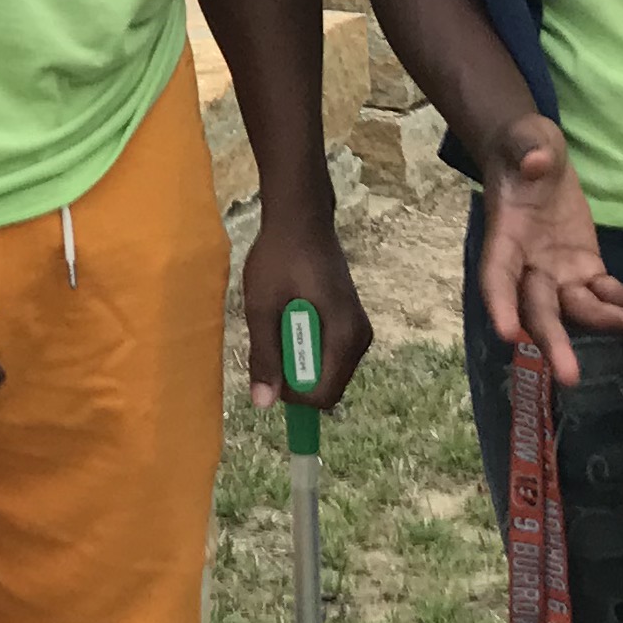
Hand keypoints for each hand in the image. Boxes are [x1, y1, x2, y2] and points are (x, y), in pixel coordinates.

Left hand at [242, 202, 371, 408]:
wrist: (302, 218)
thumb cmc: (279, 257)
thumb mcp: (262, 306)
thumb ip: (265, 355)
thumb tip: (264, 404)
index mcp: (344, 337)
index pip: (324, 396)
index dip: (293, 395)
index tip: (269, 367)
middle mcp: (360, 339)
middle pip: (327, 386)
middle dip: (295, 374)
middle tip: (273, 335)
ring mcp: (358, 331)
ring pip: (327, 371)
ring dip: (299, 358)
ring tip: (281, 319)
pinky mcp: (351, 323)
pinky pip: (329, 354)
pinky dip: (307, 345)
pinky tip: (292, 314)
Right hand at [477, 116, 622, 385]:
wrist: (536, 157)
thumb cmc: (522, 148)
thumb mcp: (522, 140)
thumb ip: (527, 151)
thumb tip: (536, 163)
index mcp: (505, 238)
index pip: (497, 276)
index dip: (500, 304)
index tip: (507, 333)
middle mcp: (530, 268)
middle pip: (540, 310)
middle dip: (555, 342)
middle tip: (570, 377)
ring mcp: (561, 275)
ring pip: (585, 310)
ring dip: (615, 324)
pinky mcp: (588, 273)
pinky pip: (614, 293)